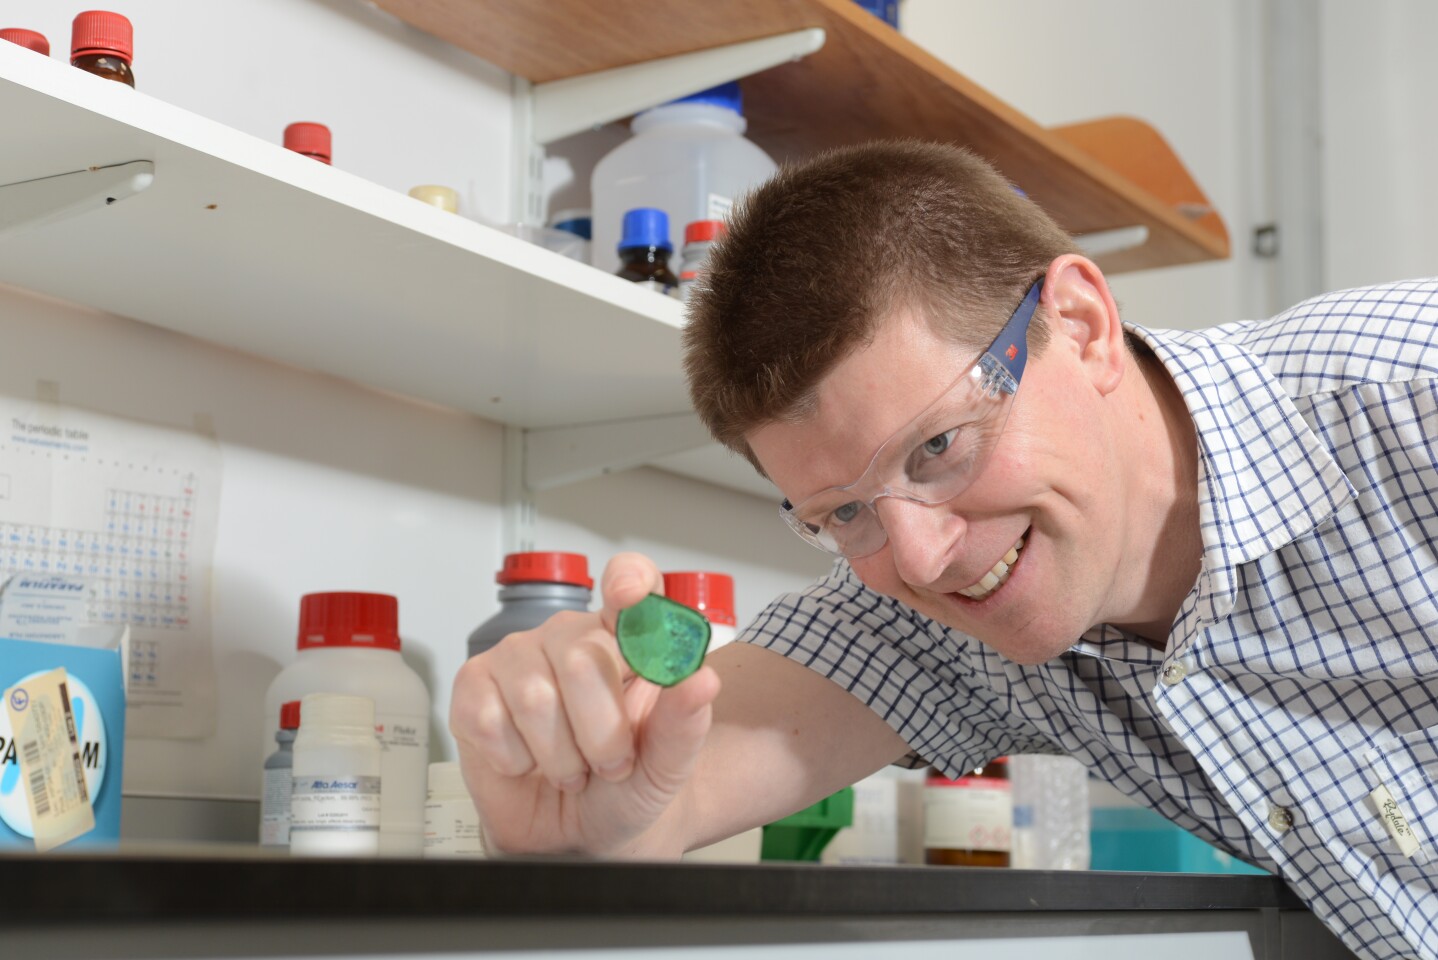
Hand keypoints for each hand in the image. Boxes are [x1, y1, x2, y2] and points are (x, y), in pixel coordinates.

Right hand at [449, 552, 721, 856]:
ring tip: (571, 769)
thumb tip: (701, 680)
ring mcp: (516, 657)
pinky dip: (516, 759)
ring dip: (561, 756)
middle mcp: (569, 636)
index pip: (629, 581)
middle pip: (583, 659)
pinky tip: (527, 761)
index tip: (630, 596)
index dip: (629, 581)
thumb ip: (685, 722)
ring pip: (536, 698)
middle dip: (602, 732)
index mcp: (624, 639)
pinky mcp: (474, 688)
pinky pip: (490, 720)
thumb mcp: (668, 764)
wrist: (578, 835)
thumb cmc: (624, 787)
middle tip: (611, 763)